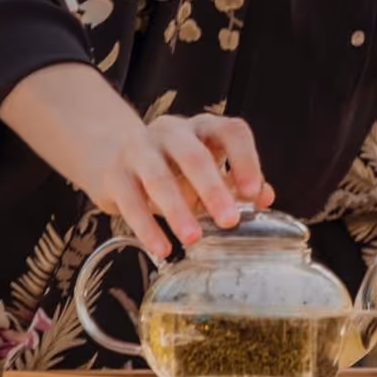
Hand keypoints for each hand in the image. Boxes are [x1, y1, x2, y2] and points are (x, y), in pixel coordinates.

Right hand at [87, 113, 274, 258]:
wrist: (110, 150)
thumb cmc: (171, 163)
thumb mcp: (206, 167)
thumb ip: (235, 181)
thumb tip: (266, 197)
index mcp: (202, 128)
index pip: (231, 132)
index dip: (245, 159)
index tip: (253, 191)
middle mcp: (171, 132)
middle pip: (193, 155)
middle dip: (212, 189)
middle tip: (229, 221)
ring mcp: (139, 150)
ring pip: (158, 177)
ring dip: (177, 210)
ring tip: (193, 239)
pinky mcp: (114, 174)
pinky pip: (131, 201)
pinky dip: (147, 227)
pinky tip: (161, 249)